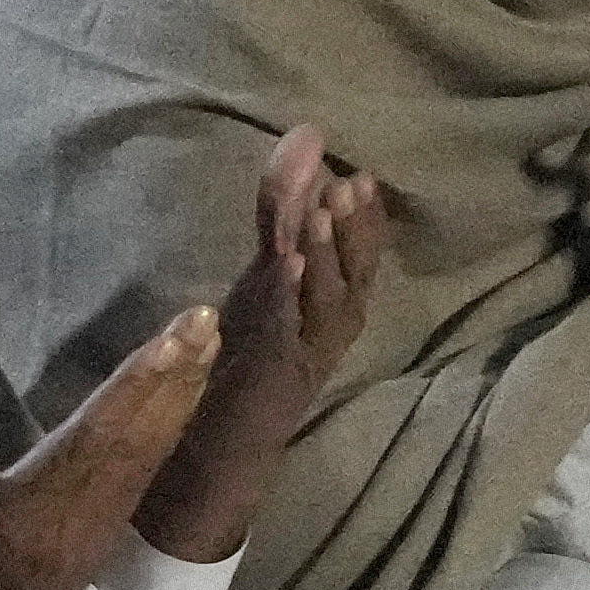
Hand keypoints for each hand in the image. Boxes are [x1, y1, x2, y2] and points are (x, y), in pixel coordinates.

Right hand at [0, 309, 219, 589]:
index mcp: (17, 517)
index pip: (91, 438)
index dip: (136, 387)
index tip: (173, 339)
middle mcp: (67, 529)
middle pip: (130, 444)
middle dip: (171, 382)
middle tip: (206, 325)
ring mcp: (86, 547)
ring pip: (142, 466)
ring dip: (175, 406)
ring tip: (206, 350)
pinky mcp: (92, 557)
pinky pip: (135, 490)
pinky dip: (161, 444)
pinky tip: (180, 409)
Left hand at [140, 125, 390, 564]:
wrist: (222, 450)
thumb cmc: (248, 357)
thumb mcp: (267, 279)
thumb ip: (281, 216)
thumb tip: (304, 139)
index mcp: (331, 314)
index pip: (362, 263)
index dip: (367, 224)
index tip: (364, 180)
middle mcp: (328, 338)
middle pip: (354, 283)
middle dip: (355, 234)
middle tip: (352, 185)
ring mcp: (304, 360)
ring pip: (328, 308)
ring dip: (328, 260)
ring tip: (322, 213)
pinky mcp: (271, 380)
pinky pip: (285, 335)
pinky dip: (288, 298)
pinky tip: (286, 264)